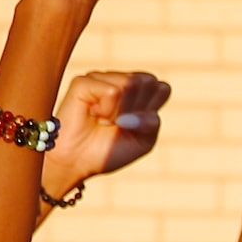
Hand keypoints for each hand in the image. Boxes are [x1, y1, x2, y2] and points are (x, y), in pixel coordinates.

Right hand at [42, 69, 169, 200]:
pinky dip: (107, 110)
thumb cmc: (109, 150)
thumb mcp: (143, 141)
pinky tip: (93, 116)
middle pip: (148, 82)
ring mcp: (101, 78)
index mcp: (139, 92)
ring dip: (121, 112)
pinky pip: (112, 91)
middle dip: (138, 109)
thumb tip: (140, 111)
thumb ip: (152, 122)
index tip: (136, 126)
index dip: (153, 110)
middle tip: (119, 124)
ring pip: (130, 84)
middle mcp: (120, 80)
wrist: (79, 162)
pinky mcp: (84, 82)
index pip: (162, 88)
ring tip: (104, 121)